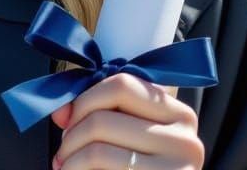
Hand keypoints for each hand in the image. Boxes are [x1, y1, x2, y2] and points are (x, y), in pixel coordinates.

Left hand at [50, 73, 202, 169]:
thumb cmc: (141, 167)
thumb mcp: (132, 132)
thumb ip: (102, 111)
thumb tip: (60, 113)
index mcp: (180, 115)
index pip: (121, 86)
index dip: (85, 99)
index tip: (66, 118)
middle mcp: (186, 142)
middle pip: (103, 120)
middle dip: (72, 135)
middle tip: (63, 152)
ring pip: (99, 150)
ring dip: (70, 159)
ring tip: (65, 166)